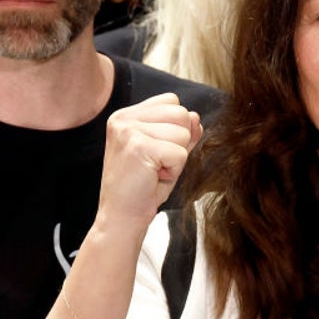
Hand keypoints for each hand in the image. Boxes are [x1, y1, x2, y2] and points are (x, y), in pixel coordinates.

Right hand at [99, 93, 201, 225]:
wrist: (123, 217)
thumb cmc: (143, 187)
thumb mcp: (166, 153)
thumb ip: (181, 132)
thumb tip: (195, 116)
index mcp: (126, 115)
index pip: (172, 101)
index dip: (175, 129)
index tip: (156, 152)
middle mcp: (124, 118)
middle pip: (181, 113)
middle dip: (178, 143)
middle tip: (157, 164)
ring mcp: (128, 130)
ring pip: (183, 133)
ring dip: (176, 158)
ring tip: (154, 171)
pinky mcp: (138, 147)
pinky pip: (180, 152)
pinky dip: (174, 170)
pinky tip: (153, 178)